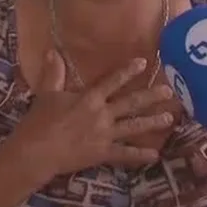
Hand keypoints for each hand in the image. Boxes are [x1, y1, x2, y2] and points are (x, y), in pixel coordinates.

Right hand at [10, 51, 174, 178]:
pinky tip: (155, 155)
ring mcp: (105, 135)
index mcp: (90, 98)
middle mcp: (102, 114)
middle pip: (131, 103)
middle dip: (151, 96)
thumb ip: (54, 72)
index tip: (144, 63)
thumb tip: (52, 50)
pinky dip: (140, 155)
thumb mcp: (47, 93)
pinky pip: (125, 154)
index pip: (113, 81)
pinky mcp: (102, 153)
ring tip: (170, 119)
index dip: (128, 71)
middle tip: (169, 91)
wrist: (36, 151)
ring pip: (133, 126)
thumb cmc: (40, 121)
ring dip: (152, 122)